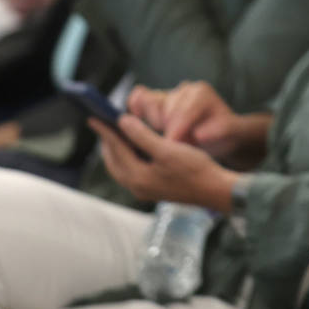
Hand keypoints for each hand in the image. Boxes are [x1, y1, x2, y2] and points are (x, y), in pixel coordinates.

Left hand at [91, 115, 238, 210]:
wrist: (215, 191)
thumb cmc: (195, 168)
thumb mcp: (168, 149)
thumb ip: (142, 136)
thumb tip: (122, 122)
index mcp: (138, 176)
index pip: (115, 149)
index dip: (105, 131)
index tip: (93, 118)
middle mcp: (137, 186)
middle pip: (113, 162)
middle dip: (107, 143)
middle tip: (104, 125)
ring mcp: (145, 190)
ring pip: (121, 169)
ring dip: (116, 152)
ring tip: (116, 135)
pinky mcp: (154, 190)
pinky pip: (131, 173)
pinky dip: (127, 159)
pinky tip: (135, 150)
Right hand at [127, 82, 261, 162]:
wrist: (221, 132)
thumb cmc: (224, 133)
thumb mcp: (229, 133)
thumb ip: (216, 132)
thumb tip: (199, 134)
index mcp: (202, 93)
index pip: (184, 110)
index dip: (177, 130)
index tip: (171, 146)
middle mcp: (184, 89)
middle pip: (163, 107)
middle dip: (164, 128)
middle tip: (170, 144)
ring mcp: (169, 93)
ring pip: (149, 103)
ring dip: (152, 122)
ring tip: (162, 138)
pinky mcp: (157, 101)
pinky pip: (139, 98)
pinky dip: (135, 109)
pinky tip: (137, 125)